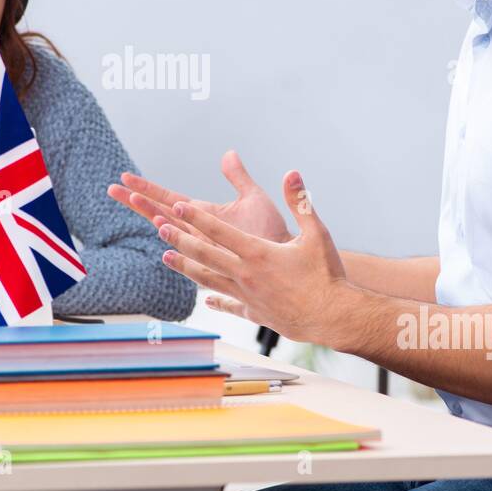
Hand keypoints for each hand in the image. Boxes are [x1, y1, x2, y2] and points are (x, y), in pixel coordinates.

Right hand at [108, 150, 291, 246]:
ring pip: (170, 229)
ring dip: (152, 215)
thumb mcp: (252, 197)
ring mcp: (203, 245)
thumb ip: (237, 177)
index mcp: (202, 214)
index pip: (168, 198)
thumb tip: (228, 154)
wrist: (286, 254)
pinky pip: (190, 248)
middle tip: (112, 189)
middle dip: (137, 201)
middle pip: (160, 212)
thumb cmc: (271, 231)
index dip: (147, 188)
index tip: (125, 178)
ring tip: (134, 201)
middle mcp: (197, 230)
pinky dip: (176, 237)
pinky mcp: (214, 259)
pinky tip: (161, 227)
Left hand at [156, 170, 354, 345]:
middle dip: (180, 238)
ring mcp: (248, 296)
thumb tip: (291, 173)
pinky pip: (229, 304)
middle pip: (205, 254)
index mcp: (258, 253)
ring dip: (185, 267)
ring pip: (209, 279)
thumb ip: (300, 202)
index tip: (176, 206)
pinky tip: (206, 299)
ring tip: (166, 257)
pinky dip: (215, 300)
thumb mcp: (317, 232)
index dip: (196, 217)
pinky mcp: (255, 312)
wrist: (333, 317)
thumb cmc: (327, 275)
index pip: (220, 230)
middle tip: (158, 227)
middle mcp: (246, 274)